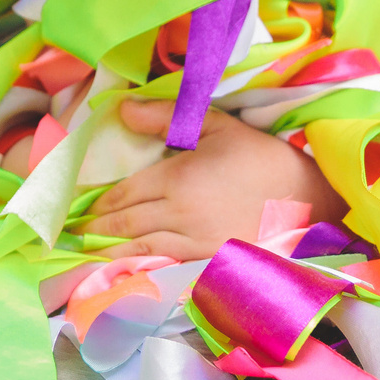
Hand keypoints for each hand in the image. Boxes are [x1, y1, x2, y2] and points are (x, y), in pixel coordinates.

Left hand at [83, 98, 345, 262]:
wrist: (309, 201)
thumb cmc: (263, 159)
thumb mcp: (217, 126)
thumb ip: (166, 117)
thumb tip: (122, 110)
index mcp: (176, 180)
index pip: (123, 194)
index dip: (98, 202)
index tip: (77, 207)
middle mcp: (178, 216)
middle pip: (125, 225)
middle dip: (96, 229)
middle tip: (71, 232)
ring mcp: (192, 243)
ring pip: (139, 249)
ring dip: (109, 252)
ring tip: (86, 253)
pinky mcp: (208, 262)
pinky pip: (163, 265)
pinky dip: (139, 267)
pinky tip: (126, 270)